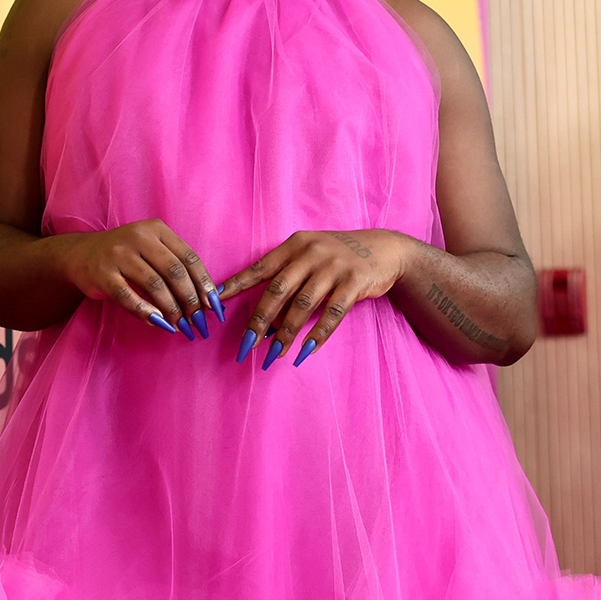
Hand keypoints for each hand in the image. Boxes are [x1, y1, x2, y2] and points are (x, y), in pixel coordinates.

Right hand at [52, 219, 218, 338]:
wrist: (80, 255)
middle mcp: (139, 237)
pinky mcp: (103, 274)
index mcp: (157, 229)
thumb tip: (208, 300)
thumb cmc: (126, 256)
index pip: (189, 258)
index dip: (205, 283)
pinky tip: (158, 323)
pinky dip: (146, 312)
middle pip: (175, 272)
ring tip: (180, 326)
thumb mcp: (151, 250)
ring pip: (155, 285)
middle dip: (190, 300)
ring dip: (172, 310)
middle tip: (198, 322)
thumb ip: (176, 267)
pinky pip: (128, 297)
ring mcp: (119, 254)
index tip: (214, 306)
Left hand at [219, 229, 408, 367]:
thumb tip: (265, 320)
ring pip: (303, 306)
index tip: (215, 302)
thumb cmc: (340, 256)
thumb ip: (289, 279)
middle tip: (245, 346)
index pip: (261, 267)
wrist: (385, 249)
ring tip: (274, 355)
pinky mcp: (354, 282)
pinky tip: (305, 351)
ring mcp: (334, 267)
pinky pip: (332, 314)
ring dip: (286, 334)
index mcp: (296, 244)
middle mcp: (312, 252)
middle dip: (258, 322)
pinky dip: (317, 335)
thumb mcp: (312, 255)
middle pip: (278, 291)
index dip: (237, 285)